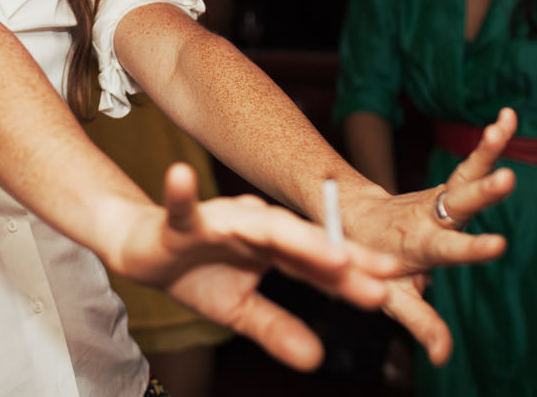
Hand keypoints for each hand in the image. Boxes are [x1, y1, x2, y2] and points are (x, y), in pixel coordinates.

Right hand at [113, 163, 401, 370]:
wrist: (144, 252)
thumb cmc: (194, 273)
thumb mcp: (239, 311)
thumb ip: (277, 329)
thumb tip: (318, 359)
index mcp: (272, 249)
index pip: (318, 264)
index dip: (353, 275)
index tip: (392, 288)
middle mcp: (254, 228)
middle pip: (300, 243)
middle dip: (337, 258)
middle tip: (375, 274)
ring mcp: (219, 221)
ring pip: (259, 226)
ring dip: (292, 235)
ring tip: (327, 251)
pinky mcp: (181, 222)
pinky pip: (183, 208)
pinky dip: (182, 193)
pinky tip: (182, 175)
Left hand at [339, 107, 519, 364]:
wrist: (352, 219)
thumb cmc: (374, 261)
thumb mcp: (393, 295)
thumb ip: (419, 321)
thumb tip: (444, 358)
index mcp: (419, 244)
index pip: (449, 248)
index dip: (472, 249)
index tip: (499, 244)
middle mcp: (431, 216)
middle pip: (460, 202)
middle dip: (484, 192)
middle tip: (507, 178)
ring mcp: (440, 198)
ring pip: (466, 173)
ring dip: (487, 150)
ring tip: (507, 125)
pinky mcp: (449, 187)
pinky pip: (471, 163)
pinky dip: (490, 142)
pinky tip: (509, 117)